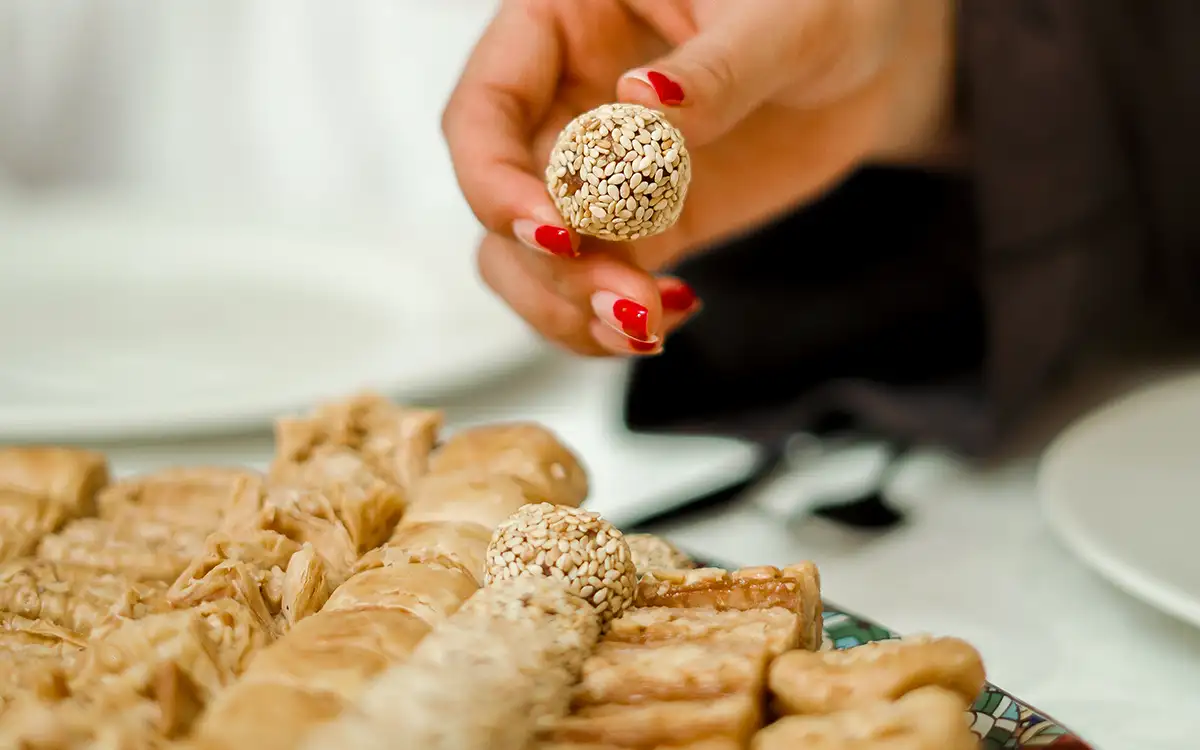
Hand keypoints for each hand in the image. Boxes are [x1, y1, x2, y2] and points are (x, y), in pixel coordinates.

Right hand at [443, 0, 955, 356]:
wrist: (873, 58)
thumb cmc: (822, 2)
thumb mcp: (780, 18)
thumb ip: (714, 68)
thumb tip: (641, 102)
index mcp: (562, 23)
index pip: (484, 112)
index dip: (495, 182)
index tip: (558, 233)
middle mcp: (563, 101)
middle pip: (499, 203)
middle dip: (553, 268)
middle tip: (625, 302)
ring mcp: (598, 171)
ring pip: (532, 260)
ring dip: (573, 308)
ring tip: (648, 327)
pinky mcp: (642, 224)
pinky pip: (596, 285)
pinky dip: (617, 319)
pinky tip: (672, 316)